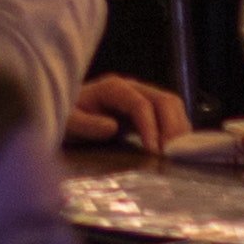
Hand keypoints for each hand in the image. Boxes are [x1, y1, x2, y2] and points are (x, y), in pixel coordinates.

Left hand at [67, 72, 185, 151]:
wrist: (65, 119)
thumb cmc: (64, 119)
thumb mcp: (66, 122)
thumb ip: (84, 124)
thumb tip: (112, 127)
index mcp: (112, 88)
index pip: (141, 104)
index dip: (151, 127)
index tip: (154, 152)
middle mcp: (132, 88)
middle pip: (165, 100)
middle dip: (172, 127)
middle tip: (172, 155)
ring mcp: (142, 97)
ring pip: (172, 106)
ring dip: (179, 129)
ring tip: (176, 154)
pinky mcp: (148, 111)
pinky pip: (171, 116)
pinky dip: (177, 131)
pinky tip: (174, 150)